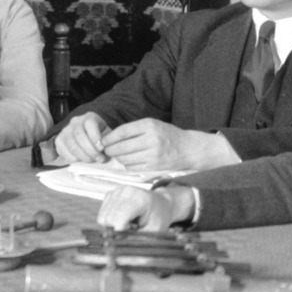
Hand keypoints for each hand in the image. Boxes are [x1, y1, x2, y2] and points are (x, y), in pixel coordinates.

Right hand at [51, 112, 109, 164]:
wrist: (86, 134)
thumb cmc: (99, 136)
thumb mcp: (106, 134)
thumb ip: (107, 140)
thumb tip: (108, 150)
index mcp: (89, 117)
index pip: (90, 123)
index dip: (95, 136)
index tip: (102, 148)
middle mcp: (75, 122)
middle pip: (80, 135)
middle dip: (91, 150)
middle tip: (100, 159)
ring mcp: (66, 130)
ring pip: (72, 144)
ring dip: (83, 156)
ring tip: (92, 160)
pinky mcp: (59, 140)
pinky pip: (64, 151)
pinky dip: (73, 158)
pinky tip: (81, 160)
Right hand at [96, 182, 192, 232]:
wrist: (160, 203)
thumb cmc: (159, 218)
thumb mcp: (153, 232)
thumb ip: (136, 240)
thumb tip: (119, 249)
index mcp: (140, 199)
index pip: (119, 218)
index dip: (119, 232)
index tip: (129, 235)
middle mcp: (126, 192)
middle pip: (108, 220)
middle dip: (117, 230)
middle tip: (132, 229)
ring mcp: (117, 191)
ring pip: (102, 218)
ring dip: (112, 226)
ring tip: (128, 223)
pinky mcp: (110, 194)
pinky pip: (102, 214)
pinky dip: (110, 220)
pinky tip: (123, 218)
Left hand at [99, 118, 233, 173]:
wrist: (188, 149)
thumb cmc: (168, 134)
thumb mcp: (153, 125)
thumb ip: (134, 129)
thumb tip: (110, 138)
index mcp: (150, 126)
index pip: (122, 132)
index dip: (109, 137)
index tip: (103, 140)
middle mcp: (151, 139)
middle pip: (121, 147)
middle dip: (110, 149)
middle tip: (107, 150)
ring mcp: (152, 154)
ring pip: (125, 159)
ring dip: (118, 158)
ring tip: (119, 155)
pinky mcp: (153, 166)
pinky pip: (132, 167)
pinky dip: (127, 164)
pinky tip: (129, 160)